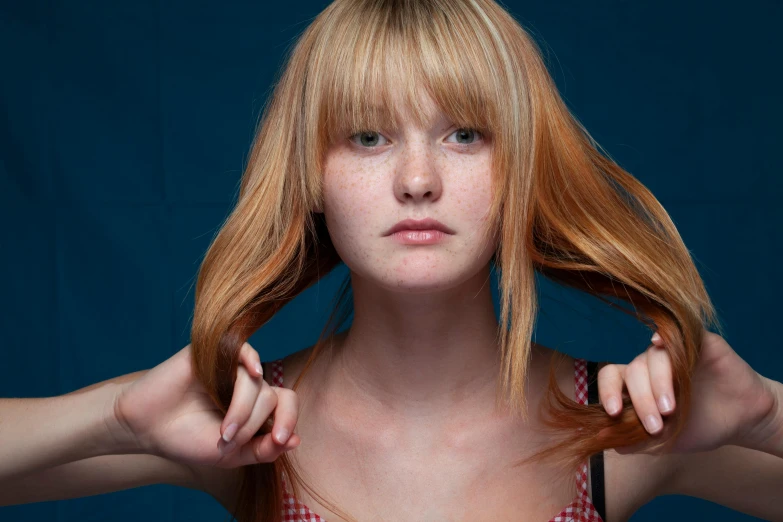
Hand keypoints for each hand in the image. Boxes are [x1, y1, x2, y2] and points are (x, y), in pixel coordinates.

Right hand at [111, 342, 299, 467]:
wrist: (148, 428)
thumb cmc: (188, 439)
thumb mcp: (231, 456)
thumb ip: (263, 451)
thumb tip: (295, 441)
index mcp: (256, 405)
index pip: (287, 403)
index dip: (289, 420)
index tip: (280, 439)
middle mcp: (248, 384)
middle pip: (272, 397)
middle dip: (254, 423)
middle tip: (229, 439)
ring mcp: (232, 368)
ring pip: (256, 382)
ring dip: (243, 410)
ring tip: (223, 430)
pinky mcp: (214, 353)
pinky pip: (244, 350)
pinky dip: (251, 359)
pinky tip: (252, 371)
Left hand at [597, 328, 775, 454]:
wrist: (742, 421)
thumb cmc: (699, 427)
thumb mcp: (665, 442)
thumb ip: (636, 440)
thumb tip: (607, 441)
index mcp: (637, 384)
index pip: (612, 377)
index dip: (607, 391)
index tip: (614, 412)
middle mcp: (651, 365)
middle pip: (633, 371)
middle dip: (641, 400)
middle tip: (656, 424)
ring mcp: (674, 352)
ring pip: (654, 357)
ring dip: (658, 384)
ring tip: (671, 411)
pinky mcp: (700, 343)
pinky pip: (681, 333)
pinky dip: (668, 336)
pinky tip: (660, 343)